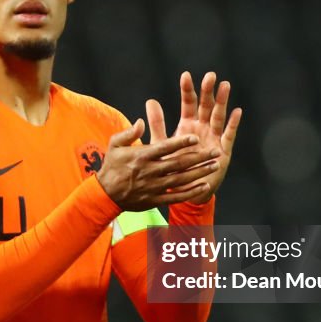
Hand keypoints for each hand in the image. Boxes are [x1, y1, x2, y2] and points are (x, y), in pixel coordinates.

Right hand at [96, 121, 220, 210]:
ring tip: (214, 165)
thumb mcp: (114, 145)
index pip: (164, 147)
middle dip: (199, 157)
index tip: (195, 138)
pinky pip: (176, 196)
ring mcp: (153, 186)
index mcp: (141, 156)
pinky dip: (190, 192)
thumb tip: (141, 121)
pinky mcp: (155, 199)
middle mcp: (149, 171)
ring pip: (181, 179)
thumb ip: (129, 133)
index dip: (180, 143)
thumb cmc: (111, 166)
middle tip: (215, 151)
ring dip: (199, 173)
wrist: (105, 195)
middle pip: (178, 163)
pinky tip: (204, 186)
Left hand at [146, 71, 241, 203]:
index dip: (187, 90)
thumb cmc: (172, 166)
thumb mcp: (162, 143)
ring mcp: (213, 138)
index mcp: (187, 125)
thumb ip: (157, 123)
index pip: (188, 104)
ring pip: (218, 116)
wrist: (183, 189)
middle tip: (210, 75)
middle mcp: (202, 129)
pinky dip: (232, 124)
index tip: (185, 75)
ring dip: (222, 101)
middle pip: (205, 106)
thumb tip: (150, 100)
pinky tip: (236, 111)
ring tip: (224, 85)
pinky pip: (228, 135)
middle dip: (207, 91)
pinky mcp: (222, 151)